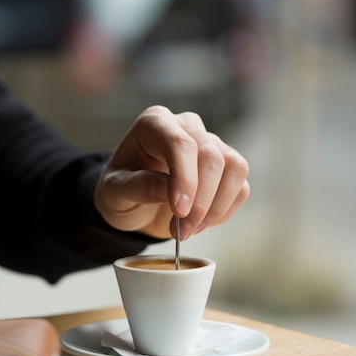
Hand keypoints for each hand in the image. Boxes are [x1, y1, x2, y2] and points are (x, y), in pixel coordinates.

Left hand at [94, 106, 249, 239]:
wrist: (133, 201)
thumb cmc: (120, 191)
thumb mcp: (114, 192)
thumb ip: (137, 187)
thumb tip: (170, 191)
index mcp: (155, 123)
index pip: (180, 143)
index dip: (185, 178)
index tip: (179, 211)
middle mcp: (187, 126)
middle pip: (211, 156)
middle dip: (200, 200)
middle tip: (181, 231)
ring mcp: (211, 144)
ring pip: (235, 168)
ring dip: (216, 207)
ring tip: (189, 229)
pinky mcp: (226, 166)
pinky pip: (241, 187)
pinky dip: (223, 211)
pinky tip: (200, 223)